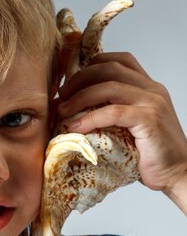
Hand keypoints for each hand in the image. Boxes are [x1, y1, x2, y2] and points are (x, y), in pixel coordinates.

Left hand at [56, 52, 186, 213]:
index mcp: (148, 87)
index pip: (118, 60)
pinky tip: (75, 127)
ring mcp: (152, 103)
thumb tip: (76, 112)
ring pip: (109, 87)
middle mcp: (152, 89)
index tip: (70, 82)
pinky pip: (114, 112)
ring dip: (80, 97)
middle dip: (79, 79)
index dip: (90, 65)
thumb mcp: (132, 126)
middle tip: (61, 95)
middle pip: (109, 69)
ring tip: (63, 110)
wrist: (178, 174)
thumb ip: (114, 112)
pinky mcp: (149, 120)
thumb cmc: (151, 155)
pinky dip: (90, 118)